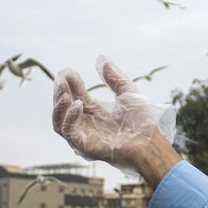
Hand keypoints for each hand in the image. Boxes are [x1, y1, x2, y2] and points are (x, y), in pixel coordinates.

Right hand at [51, 56, 176, 177]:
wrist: (148, 141)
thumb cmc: (142, 122)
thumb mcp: (127, 93)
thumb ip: (114, 78)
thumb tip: (102, 59)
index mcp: (95, 112)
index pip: (76, 95)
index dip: (71, 83)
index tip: (68, 71)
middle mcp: (87, 124)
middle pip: (63, 108)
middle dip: (60, 92)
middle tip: (60, 78)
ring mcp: (84, 136)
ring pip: (59, 121)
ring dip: (58, 105)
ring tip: (63, 90)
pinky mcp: (84, 147)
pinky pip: (68, 132)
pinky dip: (69, 117)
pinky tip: (77, 104)